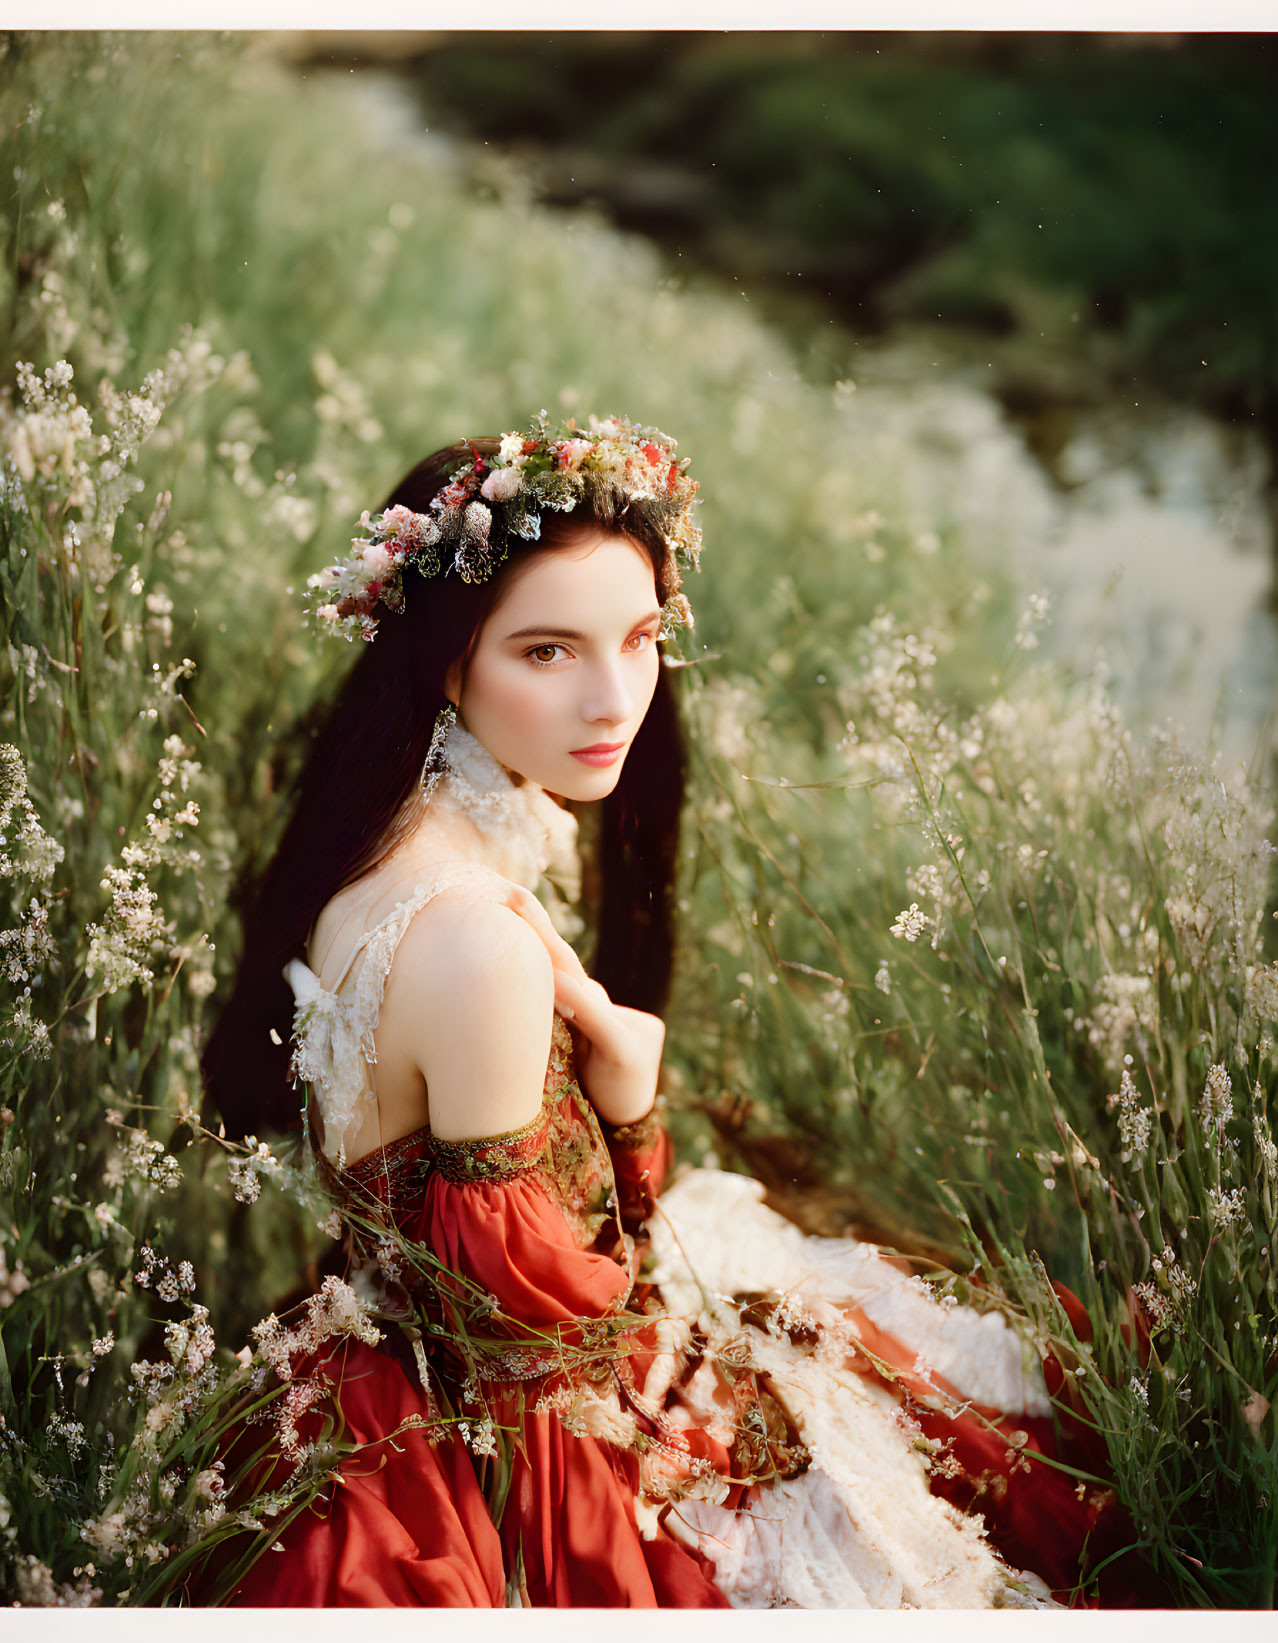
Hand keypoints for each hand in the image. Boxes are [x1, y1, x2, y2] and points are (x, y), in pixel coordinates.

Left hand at [499, 884, 663, 1127]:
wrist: (627, 1128)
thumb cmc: (589, 1090)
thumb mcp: (560, 1053)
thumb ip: (548, 1022)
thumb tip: (515, 1001)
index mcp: (584, 1004)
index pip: (554, 963)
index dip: (532, 931)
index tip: (501, 897)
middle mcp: (603, 1005)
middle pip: (565, 962)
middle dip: (537, 925)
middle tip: (510, 892)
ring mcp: (620, 1023)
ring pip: (578, 989)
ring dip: (548, 956)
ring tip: (522, 918)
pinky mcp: (626, 1048)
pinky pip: (593, 1017)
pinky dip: (572, 997)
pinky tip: (552, 980)